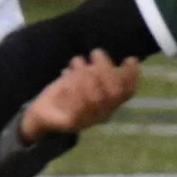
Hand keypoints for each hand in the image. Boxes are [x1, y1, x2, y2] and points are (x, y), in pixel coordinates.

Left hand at [21, 52, 140, 140]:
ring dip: (85, 74)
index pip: (128, 92)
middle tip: (96, 53)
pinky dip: (70, 85)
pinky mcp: (71, 123)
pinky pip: (75, 106)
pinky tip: (66, 73)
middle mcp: (102, 114)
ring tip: (76, 62)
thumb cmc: (68, 90)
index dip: (133, 77)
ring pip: (94, 98)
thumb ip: (99, 70)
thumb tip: (107, 56)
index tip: (131, 59)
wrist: (43, 113)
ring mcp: (88, 120)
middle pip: (113, 93)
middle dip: (106, 70)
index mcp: (110, 103)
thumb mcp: (86, 76)